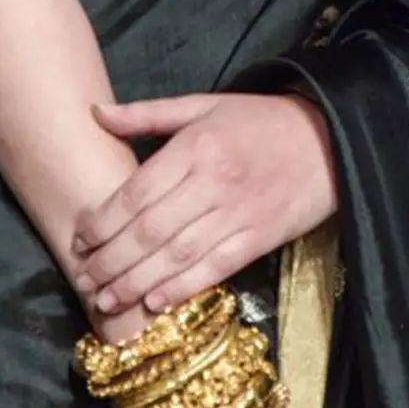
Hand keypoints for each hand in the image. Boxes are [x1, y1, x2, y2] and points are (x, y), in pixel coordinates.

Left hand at [72, 92, 337, 316]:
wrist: (329, 140)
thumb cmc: (260, 120)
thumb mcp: (205, 105)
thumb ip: (148, 113)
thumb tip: (95, 112)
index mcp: (196, 146)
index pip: (137, 192)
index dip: (103, 221)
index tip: (79, 238)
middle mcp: (214, 181)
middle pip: (151, 230)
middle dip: (111, 259)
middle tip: (84, 278)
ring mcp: (238, 213)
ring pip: (177, 255)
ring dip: (136, 282)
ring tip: (106, 299)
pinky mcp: (260, 238)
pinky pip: (215, 268)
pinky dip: (182, 288)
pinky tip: (155, 302)